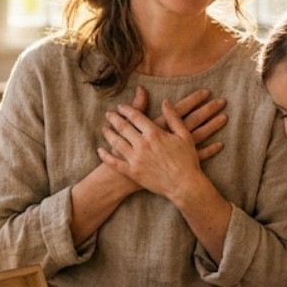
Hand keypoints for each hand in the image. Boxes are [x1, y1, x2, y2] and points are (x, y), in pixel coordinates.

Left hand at [93, 86, 227, 197]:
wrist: (184, 185)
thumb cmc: (187, 160)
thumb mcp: (184, 135)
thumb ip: (173, 117)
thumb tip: (165, 101)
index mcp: (154, 133)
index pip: (135, 116)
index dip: (126, 109)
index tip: (121, 106)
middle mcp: (142, 144)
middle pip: (123, 127)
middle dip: (114, 118)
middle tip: (108, 114)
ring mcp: (136, 159)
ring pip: (116, 142)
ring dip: (108, 134)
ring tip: (104, 128)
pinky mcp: (133, 173)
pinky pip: (115, 163)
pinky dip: (105, 156)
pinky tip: (100, 151)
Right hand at [133, 86, 227, 160]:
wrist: (124, 177)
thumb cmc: (126, 151)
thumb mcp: (130, 127)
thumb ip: (138, 107)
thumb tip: (142, 88)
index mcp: (161, 126)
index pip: (181, 109)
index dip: (194, 99)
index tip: (206, 92)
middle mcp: (171, 137)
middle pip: (193, 120)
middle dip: (208, 110)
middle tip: (222, 101)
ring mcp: (177, 151)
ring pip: (199, 136)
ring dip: (212, 127)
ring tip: (225, 117)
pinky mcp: (178, 164)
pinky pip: (198, 156)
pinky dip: (209, 150)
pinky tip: (220, 144)